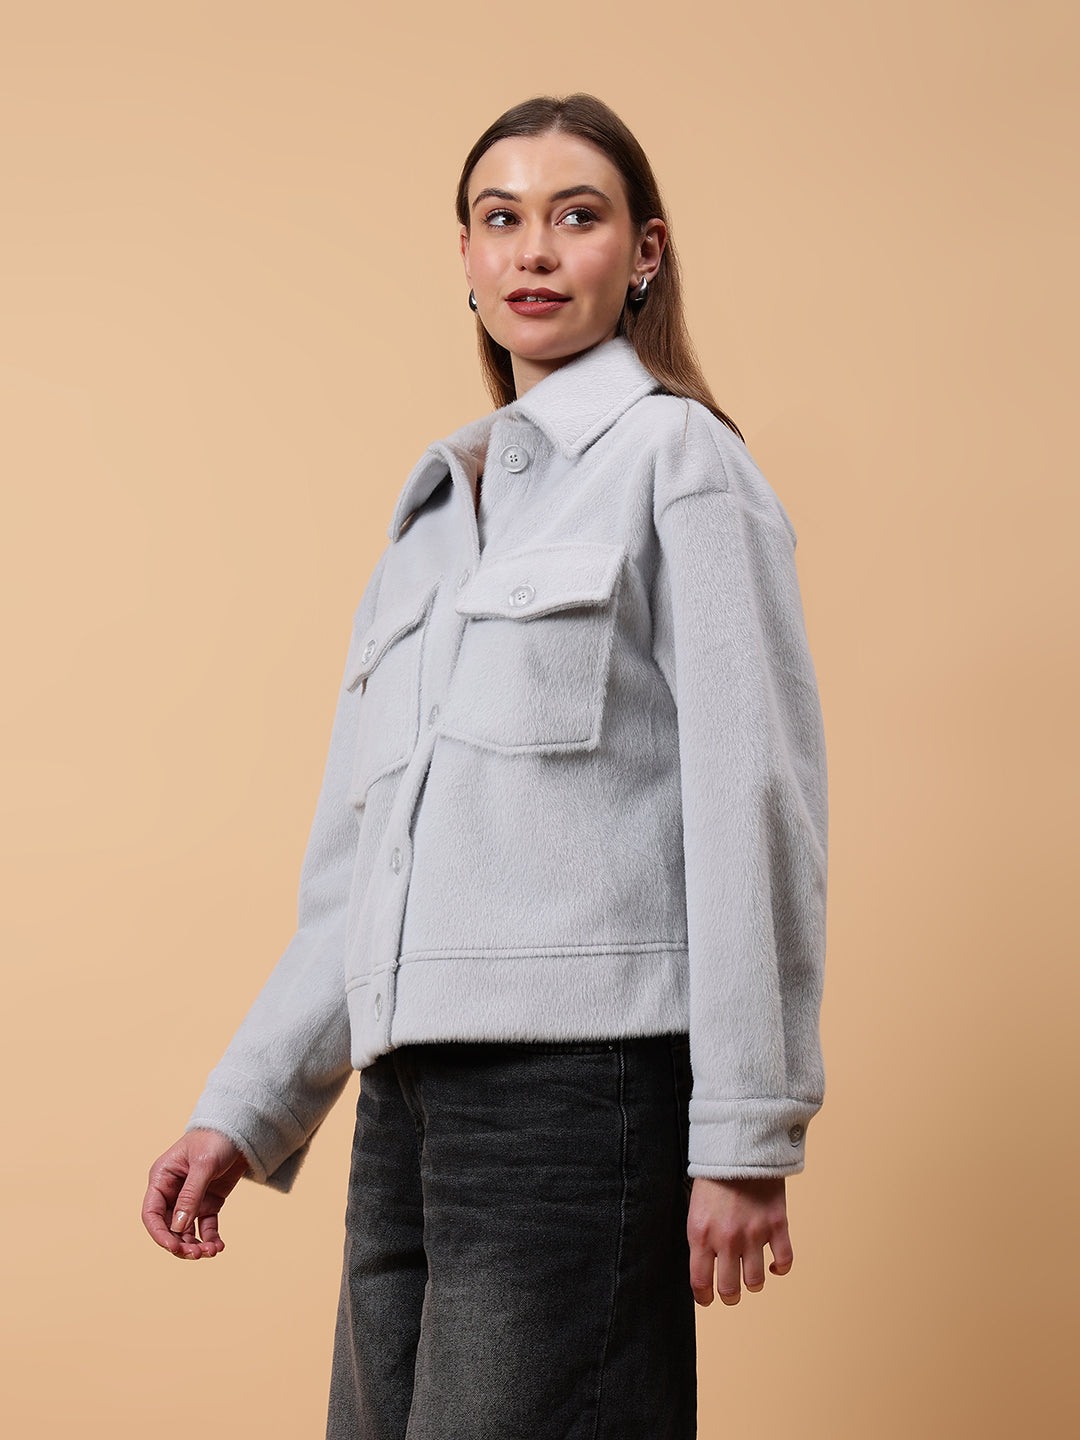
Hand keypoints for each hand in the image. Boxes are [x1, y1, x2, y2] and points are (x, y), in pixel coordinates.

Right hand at [142, 1129, 248, 1259]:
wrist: (242, 1130)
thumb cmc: (216, 1139)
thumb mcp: (204, 1165)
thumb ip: (190, 1196)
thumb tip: (178, 1228)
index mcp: (162, 1178)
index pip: (151, 1213)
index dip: (159, 1234)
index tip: (174, 1247)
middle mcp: (172, 1192)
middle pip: (168, 1227)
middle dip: (180, 1244)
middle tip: (198, 1254)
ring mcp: (191, 1199)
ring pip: (186, 1231)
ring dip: (196, 1245)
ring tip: (212, 1251)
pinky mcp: (209, 1202)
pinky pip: (205, 1227)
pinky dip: (210, 1238)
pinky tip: (219, 1246)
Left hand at [687, 1175, 792, 1305]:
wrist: (739, 1147)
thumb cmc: (713, 1177)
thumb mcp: (695, 1209)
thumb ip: (700, 1239)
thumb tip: (705, 1268)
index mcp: (701, 1235)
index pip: (700, 1282)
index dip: (704, 1297)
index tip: (707, 1299)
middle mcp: (727, 1239)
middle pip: (730, 1290)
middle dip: (729, 1296)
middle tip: (731, 1292)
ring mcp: (754, 1234)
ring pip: (756, 1282)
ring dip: (753, 1283)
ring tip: (751, 1275)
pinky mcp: (777, 1225)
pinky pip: (784, 1262)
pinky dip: (780, 1269)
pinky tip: (774, 1265)